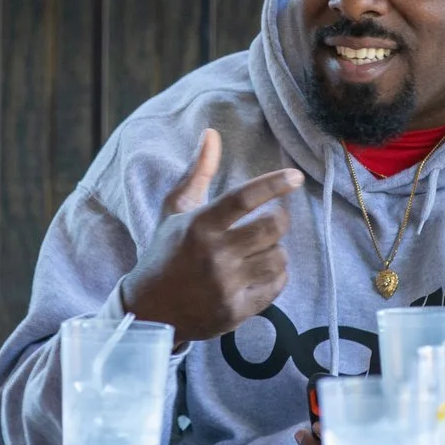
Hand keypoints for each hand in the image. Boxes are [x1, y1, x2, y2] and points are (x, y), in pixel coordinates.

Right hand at [119, 130, 302, 341]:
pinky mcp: (236, 311)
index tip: (295, 177)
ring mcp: (226, 286)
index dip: (274, 184)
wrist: (149, 310)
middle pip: (271, 228)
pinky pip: (276, 286)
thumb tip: (211, 133)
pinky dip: (276, 276)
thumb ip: (197, 173)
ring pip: (278, 257)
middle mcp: (214, 255)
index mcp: (198, 225)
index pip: (244, 198)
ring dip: (276, 250)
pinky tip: (260, 272)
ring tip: (260, 249)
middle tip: (273, 219)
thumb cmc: (165, 253)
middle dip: (280, 220)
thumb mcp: (174, 211)